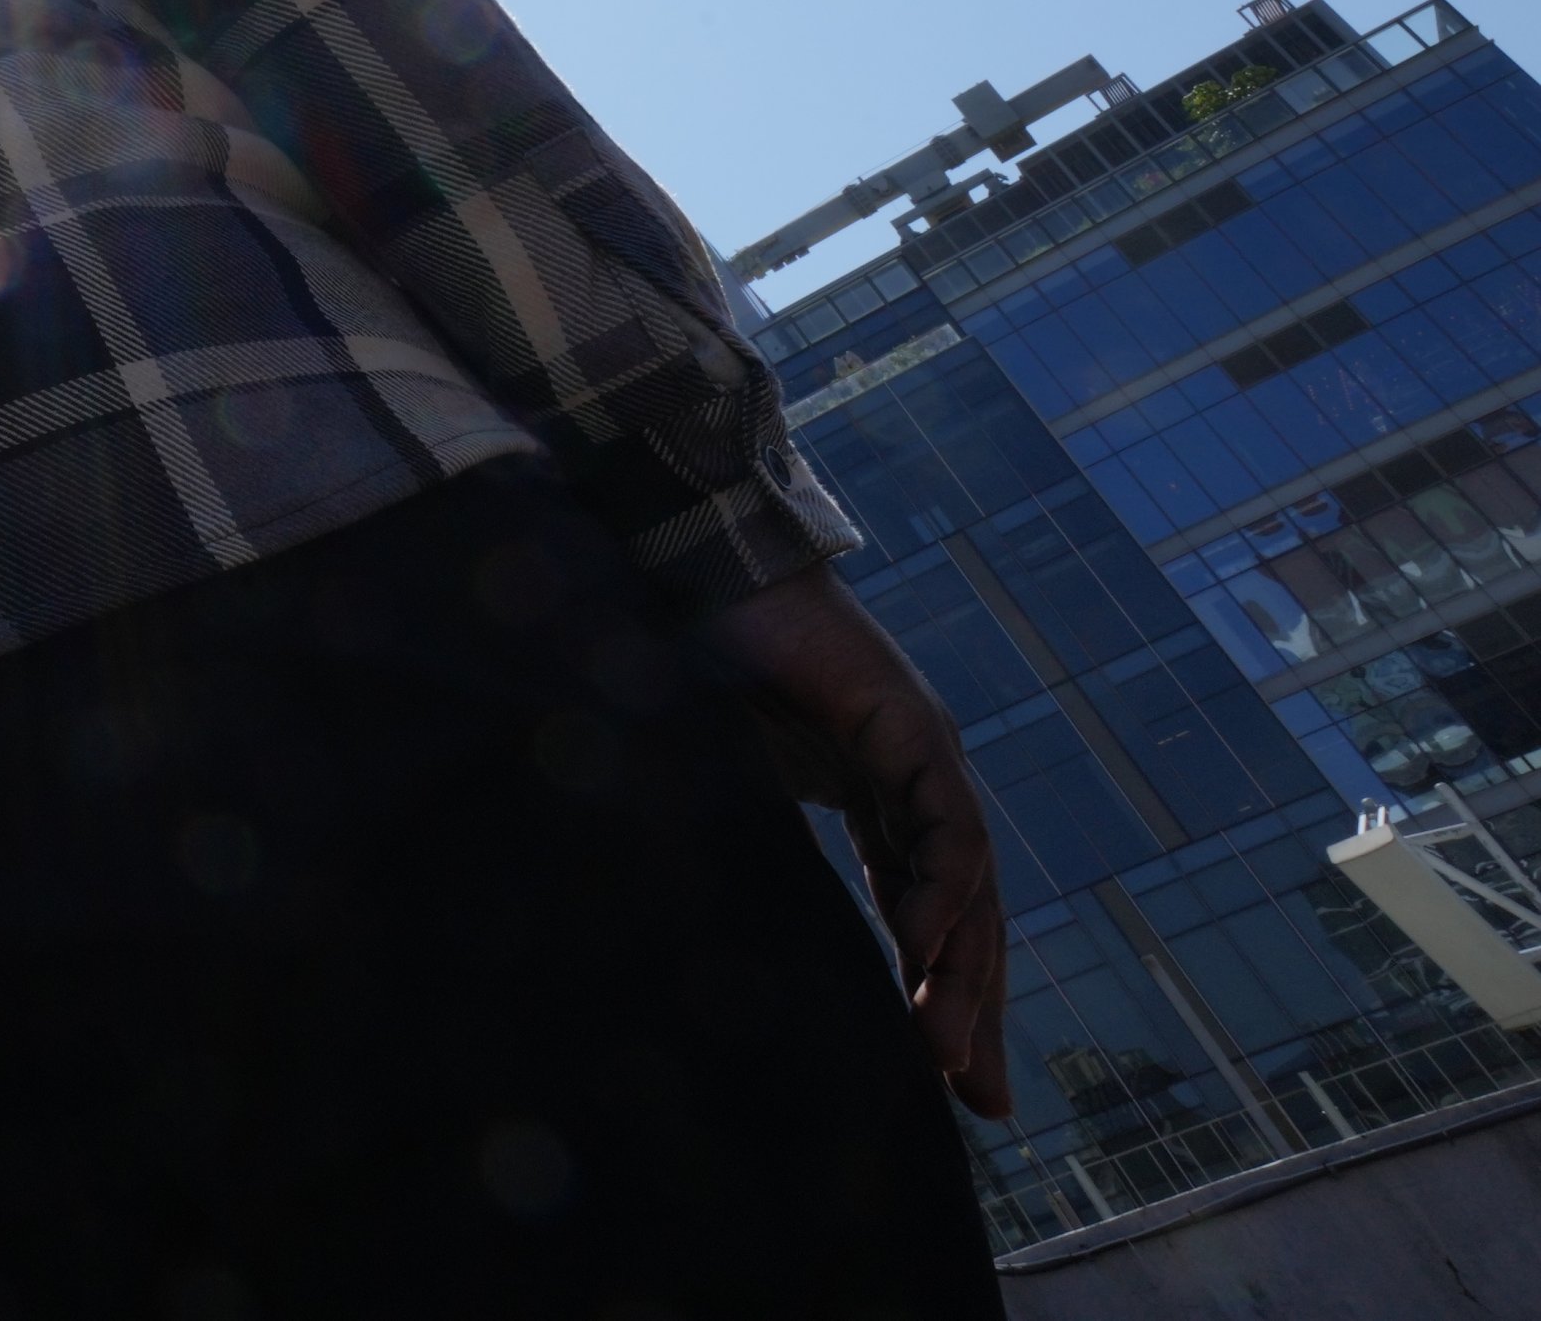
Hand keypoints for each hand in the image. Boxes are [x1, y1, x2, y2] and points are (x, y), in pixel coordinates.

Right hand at [699, 565, 1012, 1117]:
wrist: (705, 566)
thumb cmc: (703, 660)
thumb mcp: (732, 782)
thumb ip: (746, 844)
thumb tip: (688, 934)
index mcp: (877, 799)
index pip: (928, 916)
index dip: (943, 996)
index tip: (949, 1084)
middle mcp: (918, 785)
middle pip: (968, 918)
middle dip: (975, 1011)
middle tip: (980, 1101)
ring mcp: (924, 756)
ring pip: (971, 887)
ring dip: (963, 973)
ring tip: (946, 1052)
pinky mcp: (913, 728)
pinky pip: (944, 828)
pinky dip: (941, 892)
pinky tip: (926, 950)